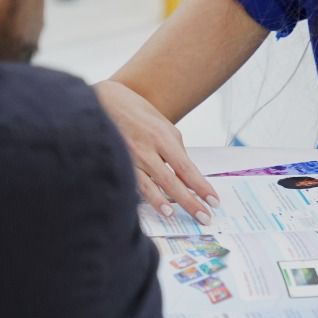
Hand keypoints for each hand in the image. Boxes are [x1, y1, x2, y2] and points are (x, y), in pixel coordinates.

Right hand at [95, 80, 218, 222]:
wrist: (104, 100)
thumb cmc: (138, 114)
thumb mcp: (163, 127)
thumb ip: (174, 152)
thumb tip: (186, 177)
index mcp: (162, 137)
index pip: (186, 168)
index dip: (201, 187)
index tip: (213, 201)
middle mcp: (145, 148)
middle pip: (170, 181)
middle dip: (189, 202)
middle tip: (204, 217)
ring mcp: (127, 157)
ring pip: (147, 186)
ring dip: (161, 203)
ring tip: (173, 215)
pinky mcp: (113, 163)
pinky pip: (129, 184)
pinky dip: (140, 197)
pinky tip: (147, 207)